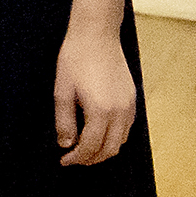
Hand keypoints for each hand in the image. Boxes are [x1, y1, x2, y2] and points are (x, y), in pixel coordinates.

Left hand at [53, 28, 138, 164]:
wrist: (97, 35)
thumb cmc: (76, 59)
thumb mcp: (62, 91)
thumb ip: (64, 121)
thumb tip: (66, 144)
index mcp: (101, 111)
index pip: (91, 147)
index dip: (77, 158)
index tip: (64, 160)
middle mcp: (120, 112)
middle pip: (110, 149)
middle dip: (91, 159)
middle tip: (74, 158)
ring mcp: (130, 106)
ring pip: (121, 141)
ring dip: (104, 149)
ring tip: (85, 149)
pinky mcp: (133, 99)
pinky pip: (127, 128)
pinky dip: (114, 137)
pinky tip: (99, 133)